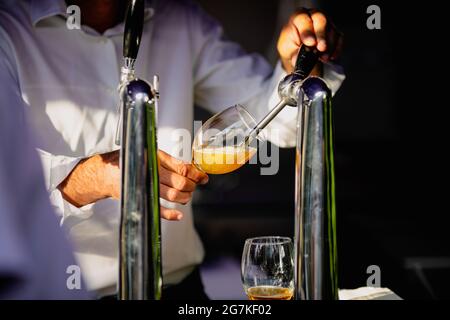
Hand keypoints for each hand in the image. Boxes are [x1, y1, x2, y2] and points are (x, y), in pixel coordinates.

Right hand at [58, 150, 208, 220]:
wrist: (105, 172)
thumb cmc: (131, 159)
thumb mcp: (150, 153)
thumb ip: (170, 161)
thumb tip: (192, 169)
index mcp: (155, 158)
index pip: (181, 168)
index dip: (196, 174)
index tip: (203, 177)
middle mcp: (151, 172)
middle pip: (180, 183)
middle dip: (191, 186)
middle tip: (195, 186)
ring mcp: (145, 187)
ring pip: (172, 195)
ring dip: (185, 198)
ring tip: (187, 196)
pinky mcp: (140, 198)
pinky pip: (158, 209)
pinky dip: (170, 214)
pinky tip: (179, 215)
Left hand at [277, 9, 342, 72]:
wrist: (299, 53)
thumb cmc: (291, 48)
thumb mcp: (288, 51)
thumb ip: (293, 53)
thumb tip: (297, 59)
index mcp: (298, 18)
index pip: (303, 18)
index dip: (307, 30)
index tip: (310, 43)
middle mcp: (313, 17)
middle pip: (320, 19)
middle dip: (321, 35)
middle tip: (321, 48)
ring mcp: (326, 23)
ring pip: (331, 30)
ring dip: (329, 45)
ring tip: (324, 58)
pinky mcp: (334, 33)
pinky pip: (339, 38)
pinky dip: (336, 49)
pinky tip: (331, 57)